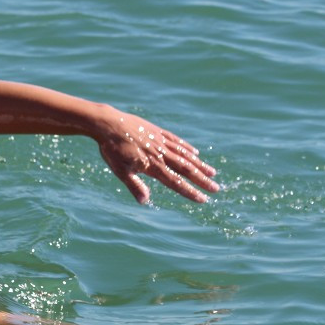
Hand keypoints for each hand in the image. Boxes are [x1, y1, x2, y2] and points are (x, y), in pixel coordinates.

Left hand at [94, 106, 218, 203]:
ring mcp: (161, 141)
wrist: (108, 123)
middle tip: (216, 188)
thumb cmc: (112, 149)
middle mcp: (161, 153)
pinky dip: (187, 148)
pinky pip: (176, 141)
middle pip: (186, 169)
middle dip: (202, 180)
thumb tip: (145, 201)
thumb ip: (134, 185)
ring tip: (212, 172)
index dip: (189, 191)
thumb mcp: (120, 170)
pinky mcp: (157, 131)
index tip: (203, 199)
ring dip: (199, 165)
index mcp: (152, 165)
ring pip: (185, 154)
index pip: (175, 182)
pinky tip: (195, 153)